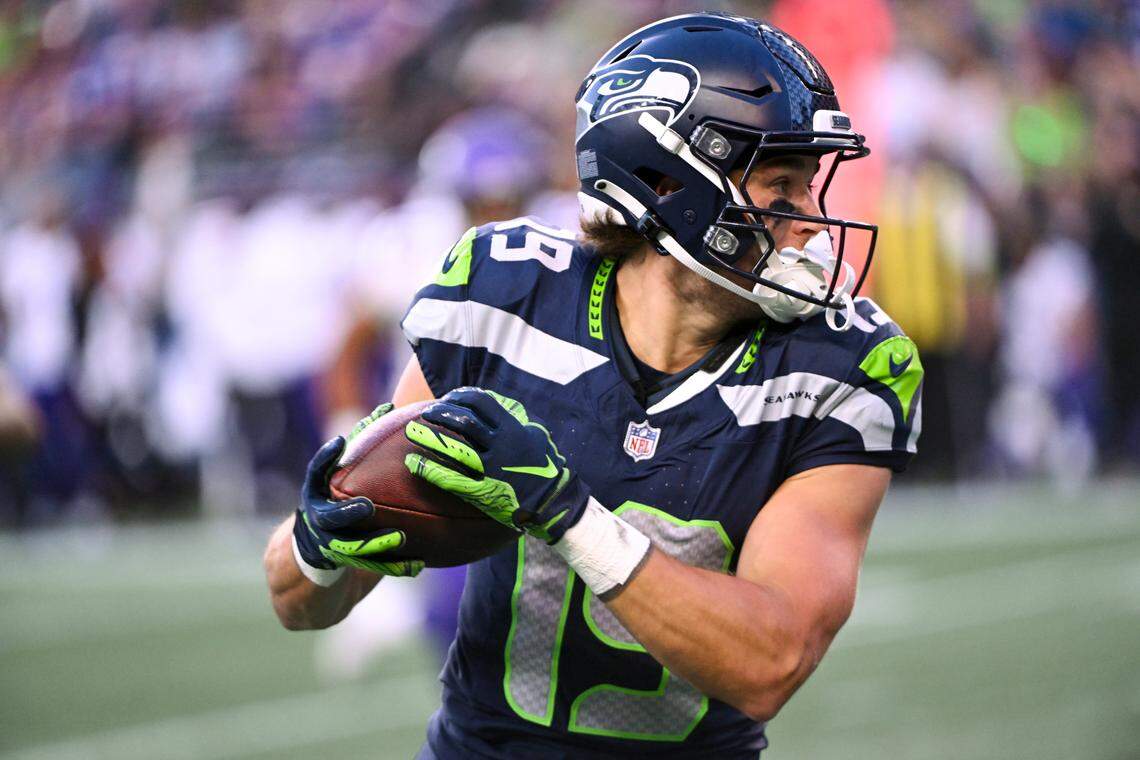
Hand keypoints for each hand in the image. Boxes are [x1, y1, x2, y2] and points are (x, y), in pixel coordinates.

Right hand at [294, 406, 423, 576]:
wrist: (315, 551)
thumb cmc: (340, 497)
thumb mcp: (344, 474)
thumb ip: (362, 446)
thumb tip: (391, 406)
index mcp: (317, 491)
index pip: (316, 472)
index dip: (325, 458)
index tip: (341, 442)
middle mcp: (318, 518)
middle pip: (330, 516)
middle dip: (348, 512)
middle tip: (367, 507)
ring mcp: (329, 544)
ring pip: (350, 548)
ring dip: (374, 543)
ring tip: (399, 538)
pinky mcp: (345, 564)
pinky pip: (372, 568)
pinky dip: (394, 566)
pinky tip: (418, 565)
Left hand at [403, 388, 589, 542]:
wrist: (553, 502)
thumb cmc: (545, 466)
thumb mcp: (537, 435)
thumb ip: (517, 418)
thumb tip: (498, 402)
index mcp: (513, 429)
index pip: (482, 402)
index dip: (461, 396)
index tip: (449, 397)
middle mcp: (501, 445)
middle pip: (464, 420)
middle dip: (441, 412)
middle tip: (426, 413)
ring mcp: (491, 469)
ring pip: (454, 447)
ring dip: (429, 437)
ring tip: (411, 430)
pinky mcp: (483, 490)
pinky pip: (451, 478)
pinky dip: (429, 469)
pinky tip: (413, 463)